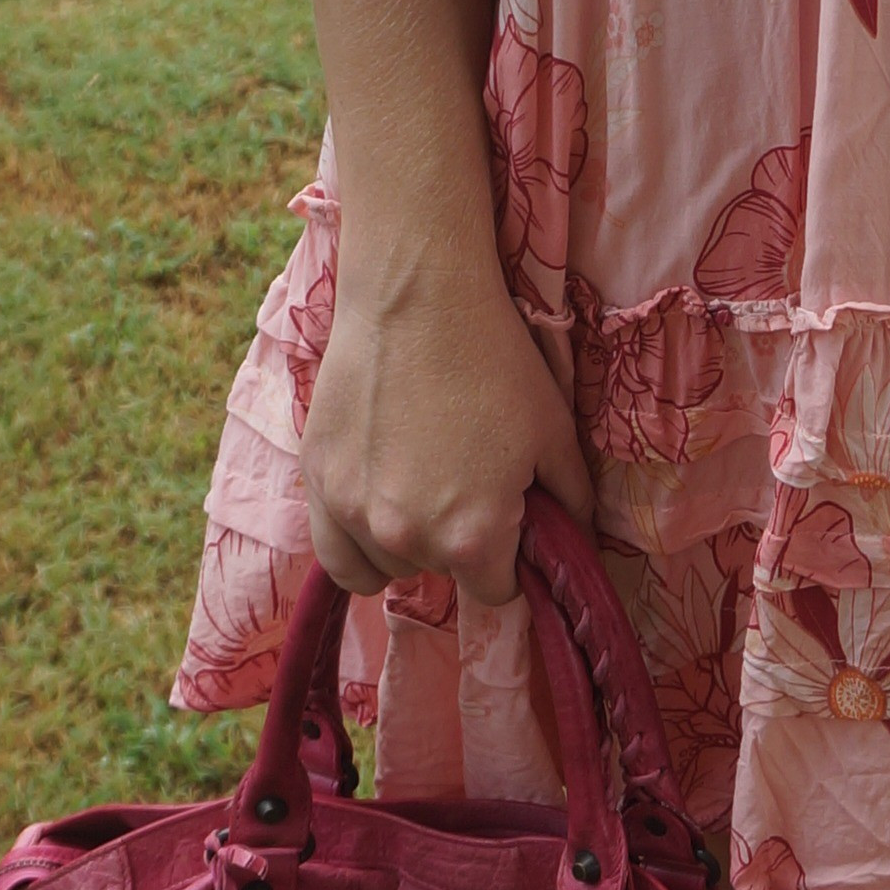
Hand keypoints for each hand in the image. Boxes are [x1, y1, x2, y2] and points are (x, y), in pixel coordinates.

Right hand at [299, 241, 594, 606]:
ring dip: (405, 544)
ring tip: (419, 487)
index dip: (510, 560)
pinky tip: (375, 503)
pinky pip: (333, 551)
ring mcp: (351, 514)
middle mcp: (407, 540)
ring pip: (385, 567)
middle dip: (458, 544)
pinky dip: (355, 542)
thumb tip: (575, 542)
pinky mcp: (315, 483)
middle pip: (439, 574)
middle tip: (466, 483)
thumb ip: (569, 503)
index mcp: (472, 537)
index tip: (510, 524)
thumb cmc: (495, 361)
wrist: (417, 298)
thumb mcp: (555, 434)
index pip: (496, 591)